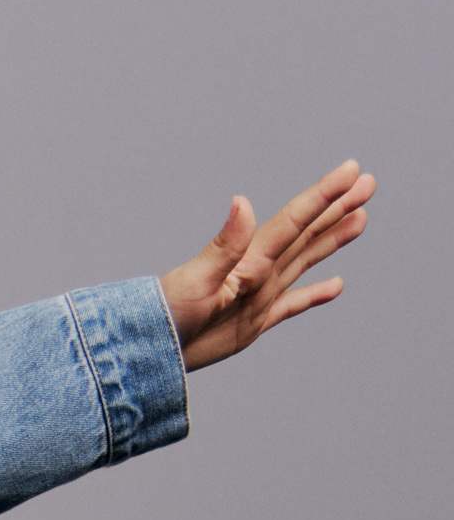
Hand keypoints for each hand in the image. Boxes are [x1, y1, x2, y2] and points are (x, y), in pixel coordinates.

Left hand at [160, 160, 373, 370]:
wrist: (152, 347)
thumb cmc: (168, 313)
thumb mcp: (197, 279)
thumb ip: (225, 244)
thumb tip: (242, 201)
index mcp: (250, 258)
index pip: (295, 220)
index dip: (324, 195)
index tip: (352, 171)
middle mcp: (259, 271)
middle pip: (307, 233)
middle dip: (337, 208)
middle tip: (368, 183)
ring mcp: (260, 295)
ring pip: (306, 260)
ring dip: (333, 240)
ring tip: (360, 218)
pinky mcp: (256, 321)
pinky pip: (294, 304)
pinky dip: (315, 294)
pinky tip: (336, 284)